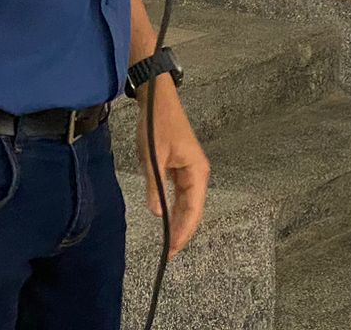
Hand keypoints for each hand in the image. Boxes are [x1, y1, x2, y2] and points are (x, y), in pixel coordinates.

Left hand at [135, 79, 208, 257]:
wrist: (157, 98)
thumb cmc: (157, 123)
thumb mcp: (153, 156)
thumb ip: (155, 185)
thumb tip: (157, 213)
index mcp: (197, 171)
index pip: (193, 210)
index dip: (183, 232)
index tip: (172, 250)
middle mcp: (198, 173)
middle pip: (192, 209)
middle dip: (182, 231)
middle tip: (169, 253)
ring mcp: (190, 170)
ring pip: (187, 202)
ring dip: (179, 221)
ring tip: (169, 241)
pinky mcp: (180, 166)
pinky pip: (180, 192)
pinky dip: (175, 207)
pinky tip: (167, 217)